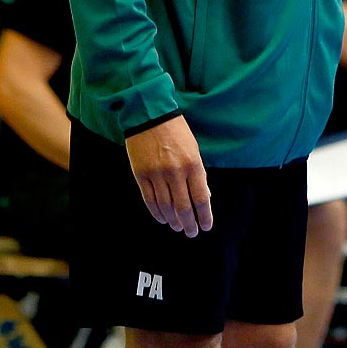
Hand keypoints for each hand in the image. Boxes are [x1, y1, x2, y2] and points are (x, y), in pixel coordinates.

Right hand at [125, 116, 212, 237]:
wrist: (150, 115)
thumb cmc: (176, 131)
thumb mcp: (194, 149)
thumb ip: (199, 173)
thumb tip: (204, 197)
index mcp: (193, 164)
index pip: (201, 198)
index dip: (204, 216)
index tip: (205, 226)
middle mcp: (175, 172)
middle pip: (183, 207)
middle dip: (188, 224)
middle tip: (191, 233)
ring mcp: (156, 174)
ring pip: (165, 207)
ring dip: (173, 220)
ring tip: (178, 227)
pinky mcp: (141, 175)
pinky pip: (149, 200)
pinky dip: (156, 213)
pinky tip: (162, 219)